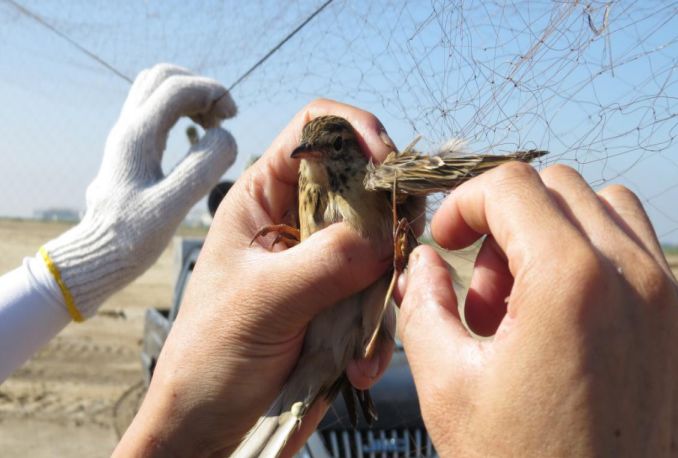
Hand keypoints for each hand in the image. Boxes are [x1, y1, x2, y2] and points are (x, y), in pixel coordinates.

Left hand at [42, 64, 236, 319]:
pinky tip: (195, 140)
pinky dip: (181, 113)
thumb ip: (202, 167)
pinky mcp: (131, 151)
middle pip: (163, 77)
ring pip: (156, 91)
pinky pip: (155, 112)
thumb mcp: (172, 206)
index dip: (212, 92)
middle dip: (199, 88)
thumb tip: (225, 136)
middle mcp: (128, 129)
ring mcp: (126, 138)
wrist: (97, 256)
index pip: (177, 87)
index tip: (232, 117)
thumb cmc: (132, 238)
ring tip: (212, 126)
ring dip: (190, 98)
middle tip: (222, 117)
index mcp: (137, 137)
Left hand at [115, 99, 398, 456]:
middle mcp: (298, 224)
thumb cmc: (211, 356)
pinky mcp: (341, 306)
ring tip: (371, 328)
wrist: (208, 426)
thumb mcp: (262, 301)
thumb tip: (385, 233)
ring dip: (388, 286)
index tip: (389, 166)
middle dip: (388, 215)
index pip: (314, 133)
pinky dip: (380, 333)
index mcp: (263, 200)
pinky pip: (381, 300)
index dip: (356, 133)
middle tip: (400, 249)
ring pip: (381, 246)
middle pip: (362, 187)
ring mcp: (323, 266)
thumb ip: (324, 260)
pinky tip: (360, 369)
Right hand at [398, 163, 677, 456]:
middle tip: (481, 285)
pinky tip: (559, 316)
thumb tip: (424, 262)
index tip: (446, 240)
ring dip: (549, 232)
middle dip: (503, 220)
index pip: (510, 185)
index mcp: (570, 282)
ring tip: (522, 301)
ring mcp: (666, 297)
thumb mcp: (446, 383)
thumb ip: (423, 304)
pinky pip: (633, 247)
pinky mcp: (677, 321)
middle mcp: (632, 275)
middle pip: (555, 188)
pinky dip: (588, 254)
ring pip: (601, 207)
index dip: (462, 203)